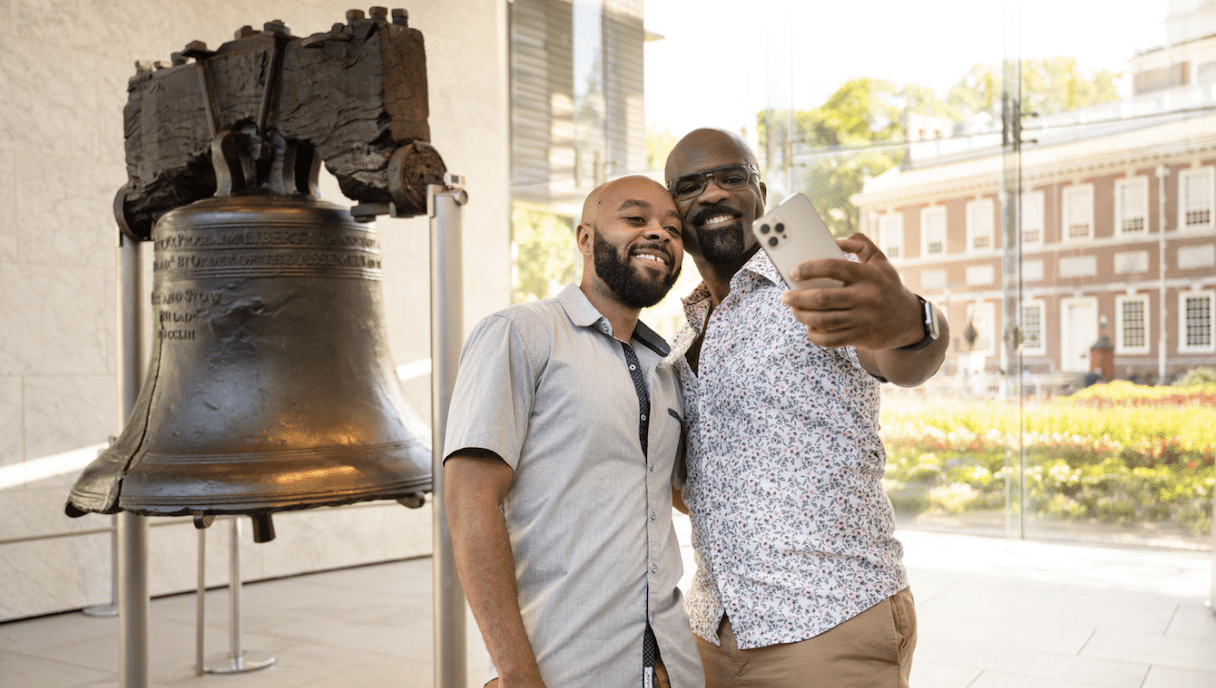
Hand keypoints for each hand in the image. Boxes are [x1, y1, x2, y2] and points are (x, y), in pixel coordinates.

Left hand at [779, 232, 922, 350]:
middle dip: (797, 298)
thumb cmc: (887, 286)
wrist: (910, 320)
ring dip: (802, 317)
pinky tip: (809, 328)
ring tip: (794, 310)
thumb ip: (860, 244)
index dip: (810, 269)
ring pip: (823, 321)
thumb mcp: (880, 261)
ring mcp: (863, 319)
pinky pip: (831, 339)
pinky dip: (815, 335)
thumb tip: (835, 240)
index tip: (793, 272)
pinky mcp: (861, 337)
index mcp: (868, 275)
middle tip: (785, 296)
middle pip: (822, 298)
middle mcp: (866, 297)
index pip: (833, 267)